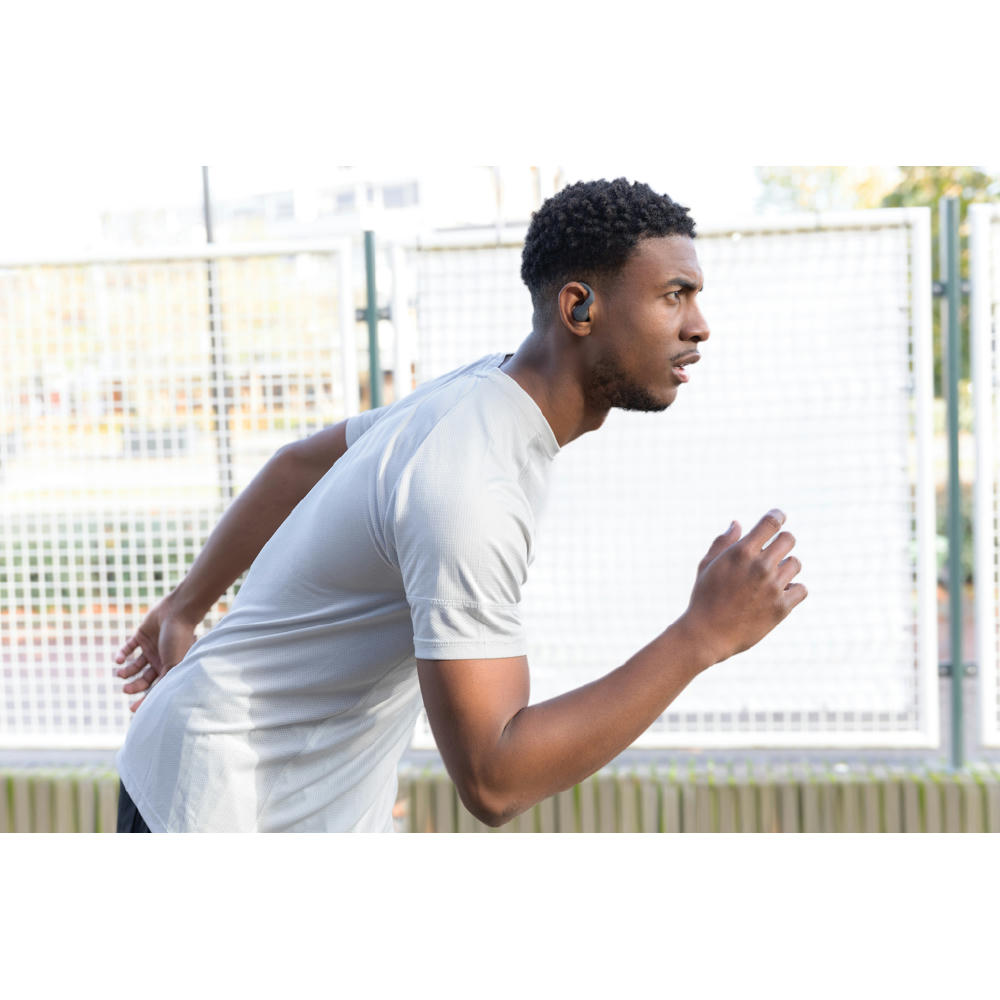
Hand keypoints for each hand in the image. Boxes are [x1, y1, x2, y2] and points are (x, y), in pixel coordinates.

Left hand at [113, 596, 197, 711]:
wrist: (177, 612)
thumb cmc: (178, 639)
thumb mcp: (174, 664)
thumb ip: (166, 681)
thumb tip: (158, 702)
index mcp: (170, 667)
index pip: (156, 687)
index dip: (145, 699)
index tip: (133, 709)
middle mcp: (160, 659)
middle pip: (144, 679)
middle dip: (134, 686)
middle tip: (125, 690)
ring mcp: (150, 647)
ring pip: (134, 665)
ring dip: (126, 672)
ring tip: (120, 674)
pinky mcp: (141, 635)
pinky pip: (129, 647)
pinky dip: (121, 654)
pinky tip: (118, 660)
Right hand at [677, 509, 806, 666]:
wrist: (707, 634)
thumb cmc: (704, 597)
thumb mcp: (708, 565)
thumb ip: (723, 542)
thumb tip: (737, 524)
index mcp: (741, 552)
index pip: (771, 523)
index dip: (777, 516)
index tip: (778, 517)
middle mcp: (760, 566)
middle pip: (789, 540)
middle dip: (782, 542)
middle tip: (774, 552)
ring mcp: (773, 587)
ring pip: (795, 564)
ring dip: (785, 567)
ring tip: (772, 577)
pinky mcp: (782, 607)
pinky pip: (802, 589)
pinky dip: (793, 589)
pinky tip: (780, 593)